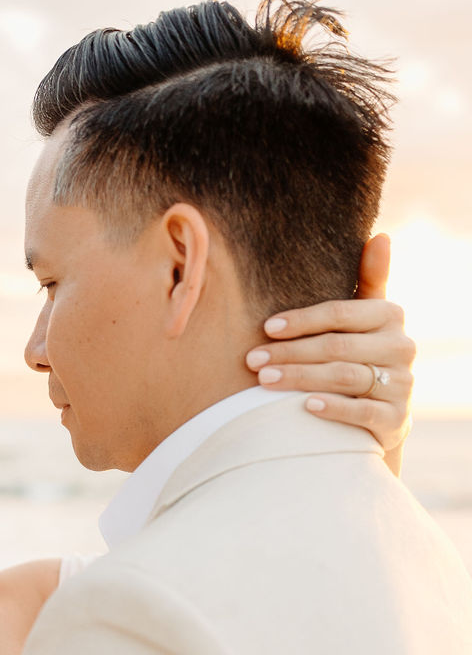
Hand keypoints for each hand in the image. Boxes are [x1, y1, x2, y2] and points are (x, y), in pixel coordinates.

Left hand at [245, 233, 414, 459]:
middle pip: (336, 346)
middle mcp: (402, 347)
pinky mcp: (395, 418)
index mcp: (391, 315)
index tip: (266, 328)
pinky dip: (333, 407)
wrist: (383, 414)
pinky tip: (304, 406)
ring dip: (300, 378)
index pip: (340, 313)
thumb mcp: (366, 319)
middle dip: (290, 353)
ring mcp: (401, 384)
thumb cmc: (363, 356)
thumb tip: (380, 235)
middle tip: (252, 361)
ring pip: (344, 377)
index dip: (301, 321)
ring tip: (264, 381)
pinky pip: (361, 412)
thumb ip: (369, 280)